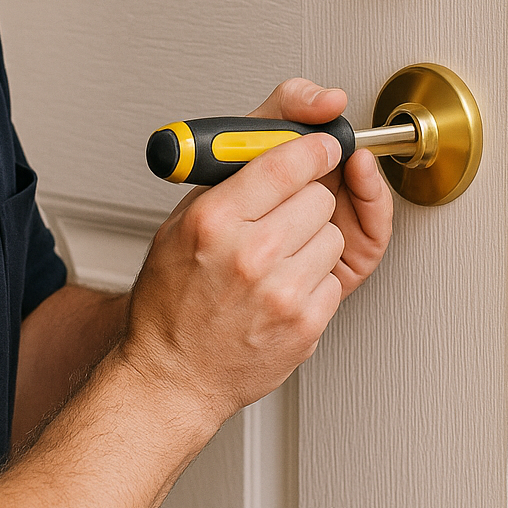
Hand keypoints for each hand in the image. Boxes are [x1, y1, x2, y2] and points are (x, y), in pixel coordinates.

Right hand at [124, 125, 347, 423]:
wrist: (173, 375)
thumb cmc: (172, 300)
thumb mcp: (183, 220)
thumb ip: (232, 171)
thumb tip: (289, 132)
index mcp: (214, 218)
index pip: (287, 160)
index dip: (314, 148)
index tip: (323, 145)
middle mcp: (249, 253)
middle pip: (319, 196)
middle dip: (307, 201)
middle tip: (281, 218)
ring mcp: (281, 291)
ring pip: (334, 235)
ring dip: (314, 242)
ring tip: (276, 261)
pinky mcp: (305, 323)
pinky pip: (336, 277)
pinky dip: (316, 281)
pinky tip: (282, 290)